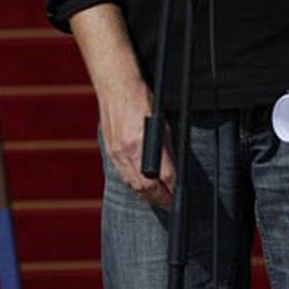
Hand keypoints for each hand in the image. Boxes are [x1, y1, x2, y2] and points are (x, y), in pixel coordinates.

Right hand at [100, 82, 176, 208]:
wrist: (116, 86)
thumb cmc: (141, 98)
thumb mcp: (162, 120)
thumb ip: (166, 145)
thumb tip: (173, 165)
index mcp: (144, 142)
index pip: (164, 175)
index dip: (173, 187)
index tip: (178, 193)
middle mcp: (129, 151)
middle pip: (147, 187)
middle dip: (160, 198)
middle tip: (170, 203)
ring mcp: (117, 153)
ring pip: (133, 185)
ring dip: (147, 196)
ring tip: (157, 199)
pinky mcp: (110, 151)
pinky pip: (122, 175)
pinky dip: (133, 185)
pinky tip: (140, 187)